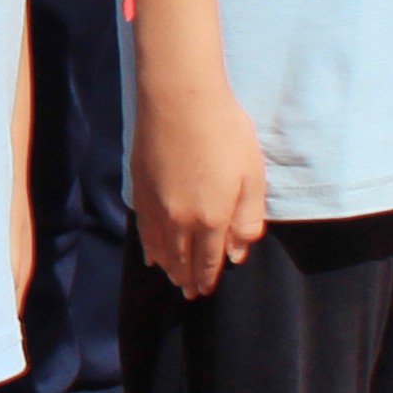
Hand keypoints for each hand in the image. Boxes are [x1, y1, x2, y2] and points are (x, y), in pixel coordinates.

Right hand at [129, 80, 269, 299]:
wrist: (179, 98)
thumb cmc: (225, 133)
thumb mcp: (252, 177)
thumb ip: (246, 219)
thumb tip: (237, 254)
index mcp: (211, 219)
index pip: (208, 260)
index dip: (207, 278)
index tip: (205, 291)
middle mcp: (179, 220)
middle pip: (182, 259)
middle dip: (188, 279)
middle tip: (190, 293)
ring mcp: (155, 205)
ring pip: (160, 248)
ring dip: (168, 267)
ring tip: (173, 278)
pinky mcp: (140, 188)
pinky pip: (143, 230)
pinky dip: (148, 247)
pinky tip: (150, 255)